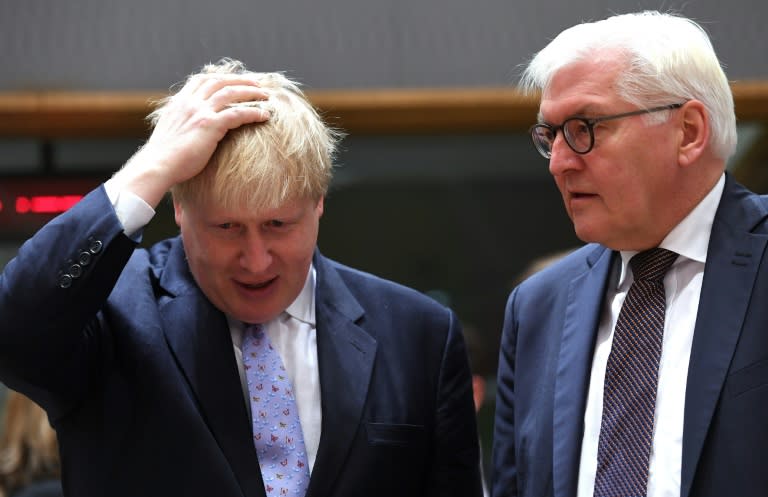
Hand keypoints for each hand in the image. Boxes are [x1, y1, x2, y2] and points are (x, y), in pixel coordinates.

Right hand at [110, 73, 270, 206]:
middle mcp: (189, 102)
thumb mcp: (170, 134)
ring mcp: (199, 112)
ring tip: (266, 96)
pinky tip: (265, 116)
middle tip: (257, 83)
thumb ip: (181, 125)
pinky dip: (253, 112)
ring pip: (230, 93)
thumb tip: (187, 131)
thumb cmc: (162, 159)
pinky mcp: (209, 125)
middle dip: (240, 80)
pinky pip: (237, 113)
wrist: (156, 166)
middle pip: (219, 81)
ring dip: (251, 92)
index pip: (201, 80)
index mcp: (179, 103)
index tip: (235, 80)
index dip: (220, 78)